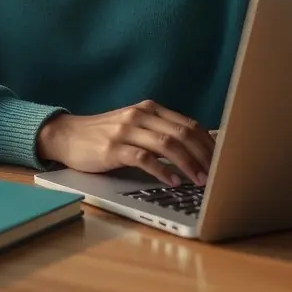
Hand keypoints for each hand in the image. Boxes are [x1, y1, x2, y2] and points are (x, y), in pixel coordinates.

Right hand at [36, 100, 215, 185]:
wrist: (67, 135)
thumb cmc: (103, 135)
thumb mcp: (134, 126)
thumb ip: (159, 132)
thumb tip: (195, 151)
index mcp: (149, 109)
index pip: (189, 124)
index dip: (209, 143)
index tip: (223, 161)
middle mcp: (140, 115)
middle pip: (183, 133)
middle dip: (204, 156)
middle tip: (217, 175)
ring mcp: (126, 130)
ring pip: (167, 144)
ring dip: (188, 164)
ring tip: (200, 181)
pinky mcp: (113, 148)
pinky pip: (143, 158)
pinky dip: (162, 170)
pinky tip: (172, 181)